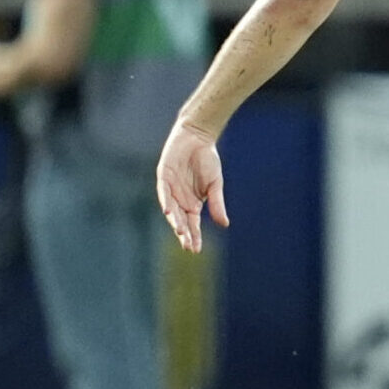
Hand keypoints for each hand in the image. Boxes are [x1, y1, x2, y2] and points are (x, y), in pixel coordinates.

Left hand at [156, 119, 228, 252]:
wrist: (198, 138)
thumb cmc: (208, 160)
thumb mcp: (216, 185)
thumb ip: (217, 204)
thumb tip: (225, 224)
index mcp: (192, 204)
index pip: (192, 224)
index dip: (194, 236)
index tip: (196, 250)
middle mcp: (179, 199)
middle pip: (180, 220)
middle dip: (184, 233)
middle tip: (187, 246)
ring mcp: (170, 189)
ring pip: (171, 210)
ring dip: (175, 221)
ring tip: (180, 232)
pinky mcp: (163, 176)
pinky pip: (163, 193)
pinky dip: (166, 202)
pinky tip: (169, 211)